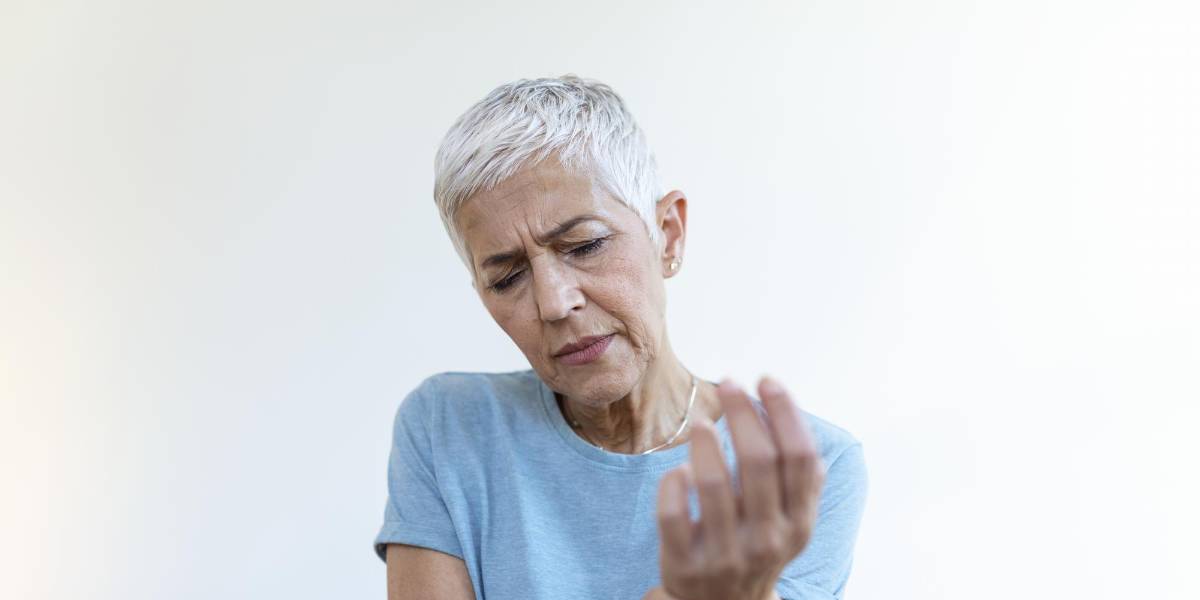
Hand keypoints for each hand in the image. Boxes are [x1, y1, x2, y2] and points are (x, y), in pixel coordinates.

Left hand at [654, 377, 824, 599]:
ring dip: (706, 444)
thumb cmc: (755, 548)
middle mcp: (767, 540)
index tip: (766, 381)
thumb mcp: (789, 522)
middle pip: (759, 461)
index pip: (799, 456)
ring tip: (703, 422)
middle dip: (743, 413)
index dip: (784, 412)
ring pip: (713, 484)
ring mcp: (725, 554)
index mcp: (798, 523)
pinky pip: (673, 514)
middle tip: (728, 384)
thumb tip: (784, 408)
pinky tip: (678, 470)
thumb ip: (796, 477)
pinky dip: (673, 484)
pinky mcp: (684, 564)